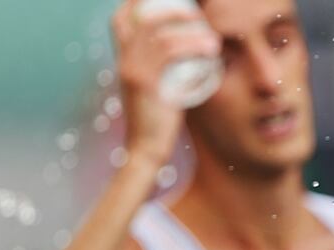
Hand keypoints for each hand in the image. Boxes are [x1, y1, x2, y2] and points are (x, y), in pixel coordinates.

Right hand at [111, 0, 220, 167]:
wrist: (146, 150)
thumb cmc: (158, 124)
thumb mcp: (160, 91)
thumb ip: (168, 73)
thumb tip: (192, 59)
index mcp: (123, 61)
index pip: (120, 21)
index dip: (137, 5)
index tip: (161, 2)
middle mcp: (123, 61)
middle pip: (140, 19)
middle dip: (168, 9)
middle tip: (195, 12)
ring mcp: (131, 71)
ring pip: (159, 35)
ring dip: (189, 30)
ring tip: (212, 37)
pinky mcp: (144, 83)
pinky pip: (169, 53)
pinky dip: (191, 46)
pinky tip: (210, 49)